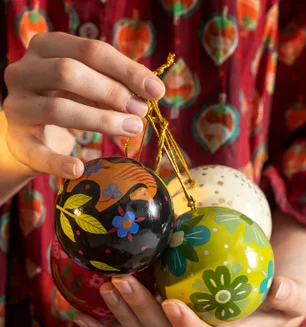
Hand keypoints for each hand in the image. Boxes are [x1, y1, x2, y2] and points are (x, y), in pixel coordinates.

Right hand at [3, 32, 164, 178]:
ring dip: (101, 120)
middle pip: (68, 73)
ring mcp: (17, 107)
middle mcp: (24, 72)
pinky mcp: (18, 142)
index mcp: (46, 47)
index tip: (157, 91)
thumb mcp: (87, 86)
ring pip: (58, 109)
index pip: (89, 50)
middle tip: (141, 111)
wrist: (28, 135)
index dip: (126, 69)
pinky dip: (60, 163)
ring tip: (133, 129)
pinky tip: (79, 168)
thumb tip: (149, 93)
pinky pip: (40, 153)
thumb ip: (112, 85)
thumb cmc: (65, 101)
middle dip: (112, 92)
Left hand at [73, 273, 305, 326]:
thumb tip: (280, 287)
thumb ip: (291, 296)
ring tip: (103, 285)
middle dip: (139, 311)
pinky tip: (79, 316)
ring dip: (118, 313)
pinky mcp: (156, 326)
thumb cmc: (274, 302)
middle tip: (119, 281)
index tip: (172, 304)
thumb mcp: (293, 298)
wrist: (254, 307)